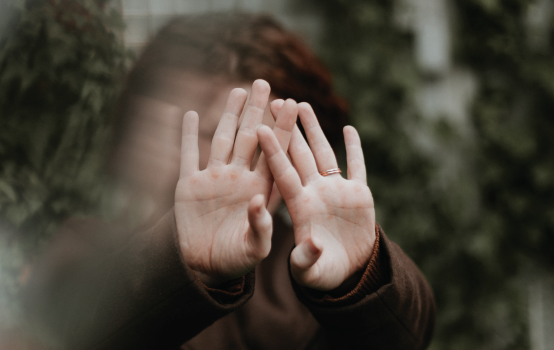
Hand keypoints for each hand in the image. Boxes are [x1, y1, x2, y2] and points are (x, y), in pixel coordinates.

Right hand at [174, 80, 297, 286]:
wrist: (205, 268)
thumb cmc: (237, 261)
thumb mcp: (254, 249)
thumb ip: (261, 227)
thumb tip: (259, 202)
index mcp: (260, 190)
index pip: (275, 153)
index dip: (283, 128)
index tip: (293, 104)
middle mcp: (239, 179)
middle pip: (251, 138)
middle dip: (258, 111)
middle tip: (265, 83)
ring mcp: (214, 179)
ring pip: (223, 139)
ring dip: (229, 115)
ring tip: (238, 90)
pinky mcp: (189, 186)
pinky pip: (188, 155)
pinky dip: (188, 135)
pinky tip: (192, 114)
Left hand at [257, 101, 375, 290]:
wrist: (347, 273)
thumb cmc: (320, 274)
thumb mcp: (309, 271)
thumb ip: (306, 259)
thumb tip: (312, 244)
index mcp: (299, 206)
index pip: (282, 173)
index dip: (273, 151)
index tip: (261, 127)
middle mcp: (314, 192)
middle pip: (299, 154)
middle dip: (289, 128)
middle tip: (276, 100)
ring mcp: (336, 191)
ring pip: (323, 153)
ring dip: (314, 129)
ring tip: (303, 104)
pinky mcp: (358, 195)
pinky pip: (357, 167)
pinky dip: (355, 149)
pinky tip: (349, 129)